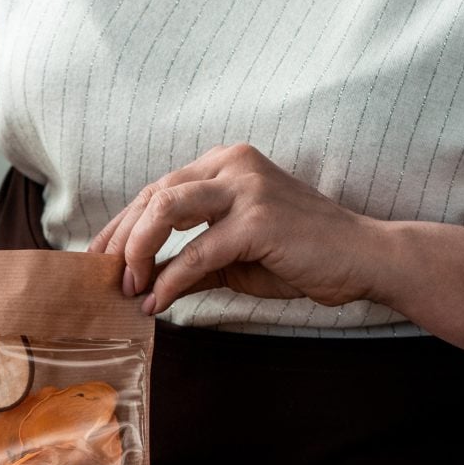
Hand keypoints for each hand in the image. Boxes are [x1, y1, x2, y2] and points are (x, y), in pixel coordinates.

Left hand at [91, 144, 380, 312]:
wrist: (363, 259)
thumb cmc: (302, 256)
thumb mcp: (235, 258)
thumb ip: (192, 264)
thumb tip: (146, 286)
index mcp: (227, 163)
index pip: (159, 188)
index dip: (124, 224)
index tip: (100, 257)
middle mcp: (233, 164)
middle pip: (155, 194)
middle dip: (122, 238)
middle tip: (106, 275)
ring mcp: (246, 188)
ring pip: (166, 209)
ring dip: (138, 249)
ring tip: (128, 284)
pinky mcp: (258, 219)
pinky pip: (197, 252)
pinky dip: (171, 279)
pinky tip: (158, 301)